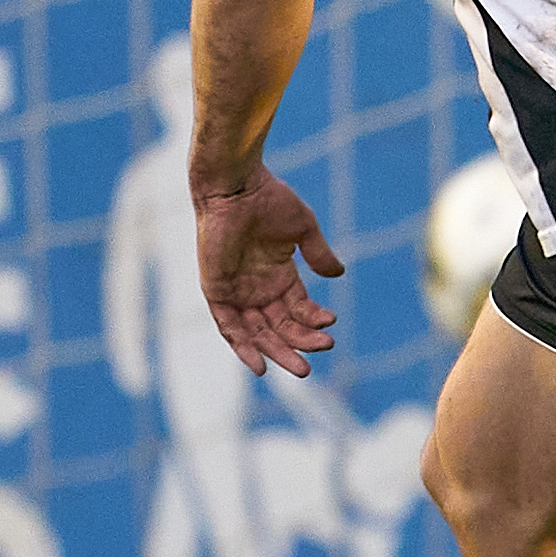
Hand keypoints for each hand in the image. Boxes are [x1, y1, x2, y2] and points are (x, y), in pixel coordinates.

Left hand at [192, 162, 345, 377]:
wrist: (235, 187)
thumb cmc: (268, 199)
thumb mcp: (302, 228)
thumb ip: (318, 253)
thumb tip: (338, 274)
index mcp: (279, 275)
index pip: (299, 308)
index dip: (315, 319)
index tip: (331, 322)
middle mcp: (257, 288)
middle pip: (281, 326)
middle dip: (302, 343)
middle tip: (323, 351)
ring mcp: (237, 292)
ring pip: (259, 333)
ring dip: (279, 351)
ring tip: (302, 368)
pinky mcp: (217, 292)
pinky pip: (229, 328)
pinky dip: (243, 348)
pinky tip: (260, 365)